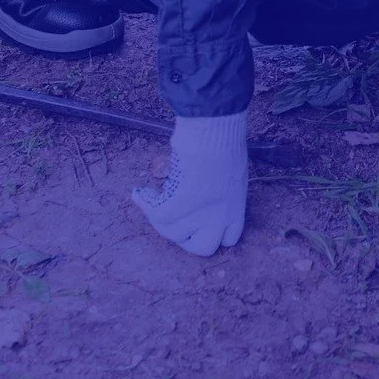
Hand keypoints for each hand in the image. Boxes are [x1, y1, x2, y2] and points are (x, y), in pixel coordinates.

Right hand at [133, 114, 247, 254]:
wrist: (214, 131)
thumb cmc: (222, 140)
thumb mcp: (229, 170)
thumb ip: (219, 188)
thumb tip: (197, 188)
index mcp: (237, 208)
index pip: (228, 239)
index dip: (210, 233)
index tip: (197, 221)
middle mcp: (221, 217)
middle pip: (203, 248)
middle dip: (186, 238)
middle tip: (173, 219)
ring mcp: (202, 214)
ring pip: (174, 233)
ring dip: (159, 217)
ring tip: (151, 197)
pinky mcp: (181, 204)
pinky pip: (158, 215)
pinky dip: (146, 204)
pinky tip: (141, 193)